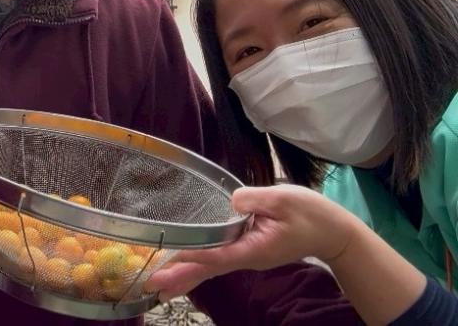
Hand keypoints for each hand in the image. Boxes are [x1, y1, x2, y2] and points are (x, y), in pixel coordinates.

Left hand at [144, 185, 356, 300]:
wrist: (334, 233)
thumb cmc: (311, 214)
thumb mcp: (283, 199)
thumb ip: (255, 199)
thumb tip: (230, 201)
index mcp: (254, 248)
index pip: (218, 253)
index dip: (193, 255)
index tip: (169, 259)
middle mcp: (247, 257)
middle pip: (208, 269)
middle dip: (179, 277)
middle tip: (150, 286)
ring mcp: (247, 256)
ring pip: (210, 268)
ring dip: (184, 275)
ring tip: (158, 286)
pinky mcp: (247, 250)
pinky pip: (217, 261)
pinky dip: (197, 265)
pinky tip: (182, 269)